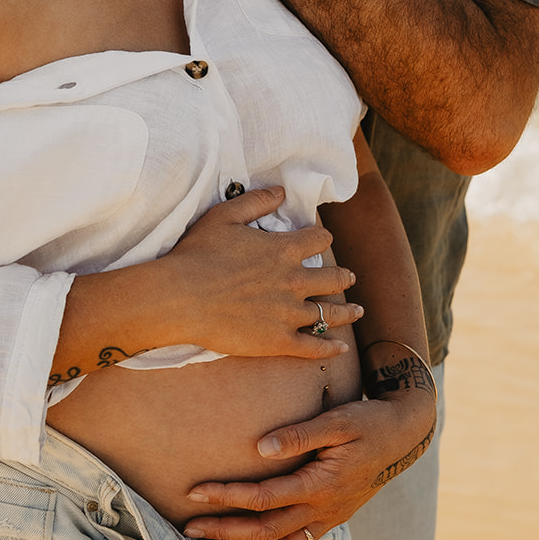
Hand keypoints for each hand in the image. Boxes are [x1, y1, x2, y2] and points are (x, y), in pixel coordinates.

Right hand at [162, 185, 361, 361]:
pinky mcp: (279, 341)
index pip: (318, 240)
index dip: (321, 237)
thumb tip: (281, 192)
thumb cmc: (198, 254)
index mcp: (284, 250)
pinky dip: (330, 347)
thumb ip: (256, 202)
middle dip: (343, 276)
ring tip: (357, 311)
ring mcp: (289, 314)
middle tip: (350, 277)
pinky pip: (314, 346)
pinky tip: (341, 347)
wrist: (181, 298)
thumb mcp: (225, 215)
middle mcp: (294, 281)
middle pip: (332, 278)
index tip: (321, 240)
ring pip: (330, 313)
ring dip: (347, 311)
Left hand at [182, 393, 436, 539]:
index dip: (227, 498)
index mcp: (322, 484)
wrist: (404, 436)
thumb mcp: (338, 420)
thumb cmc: (368, 421)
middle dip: (225, 530)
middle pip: (266, 531)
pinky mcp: (333, 519)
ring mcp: (330, 518)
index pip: (264, 498)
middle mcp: (324, 509)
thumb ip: (299, 434)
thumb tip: (258, 447)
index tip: (195, 491)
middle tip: (189, 528)